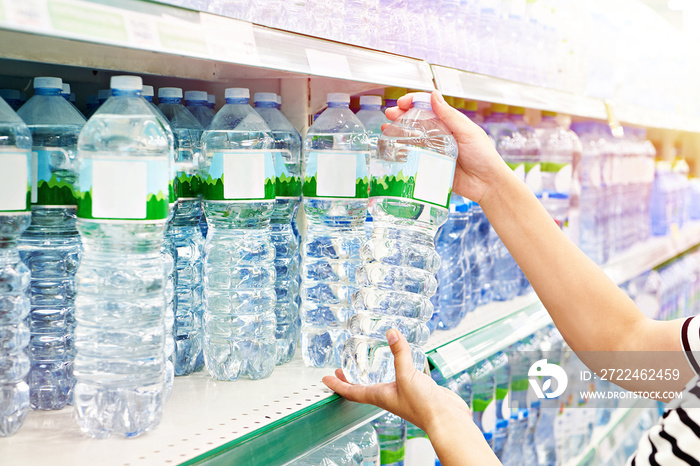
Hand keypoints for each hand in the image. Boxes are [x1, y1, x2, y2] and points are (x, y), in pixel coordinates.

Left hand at [322, 329, 470, 434]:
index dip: (337, 384)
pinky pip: (399, 380)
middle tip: (340, 371)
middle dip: (350, 380)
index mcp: (380, 396)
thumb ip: (399, 353)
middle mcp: (388, 396)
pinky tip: (399, 365)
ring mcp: (402, 395)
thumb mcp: (407, 374)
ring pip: (380, 385)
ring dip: (370, 377)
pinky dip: (393, 372)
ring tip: (366, 366)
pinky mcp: (416, 392)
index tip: (325, 379)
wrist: (446, 419)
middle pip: (362, 389)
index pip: (351, 391)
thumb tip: (391, 333)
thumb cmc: (424, 406)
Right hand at [384, 91, 511, 204]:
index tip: (402, 102)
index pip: (429, 107)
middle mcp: (440, 135)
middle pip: (416, 121)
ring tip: (386, 130)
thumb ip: (450, 115)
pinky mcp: (430, 166)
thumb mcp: (467, 131)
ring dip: (397, 132)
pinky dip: (402, 152)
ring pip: (412, 138)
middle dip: (401, 116)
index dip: (414, 102)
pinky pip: (414, 158)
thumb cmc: (483, 155)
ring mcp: (434, 150)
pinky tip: (392, 149)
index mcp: (450, 123)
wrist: (487, 183)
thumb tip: (434, 95)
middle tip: (389, 115)